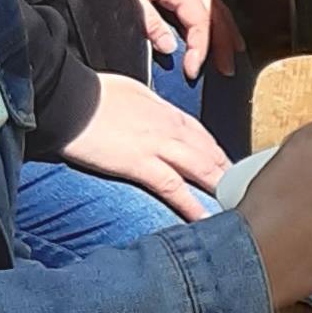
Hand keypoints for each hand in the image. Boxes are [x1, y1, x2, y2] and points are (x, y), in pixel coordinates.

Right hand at [62, 69, 230, 218]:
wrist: (69, 97)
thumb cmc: (92, 93)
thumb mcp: (129, 93)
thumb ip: (147, 106)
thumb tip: (149, 114)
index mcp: (166, 112)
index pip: (202, 135)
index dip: (217, 153)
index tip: (226, 168)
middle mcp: (170, 128)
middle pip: (209, 153)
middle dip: (228, 175)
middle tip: (242, 194)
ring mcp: (158, 146)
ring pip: (201, 169)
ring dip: (220, 190)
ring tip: (234, 209)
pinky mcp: (140, 164)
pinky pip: (173, 187)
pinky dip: (191, 205)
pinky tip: (204, 219)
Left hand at [120, 0, 233, 77]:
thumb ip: (147, 22)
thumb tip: (171, 46)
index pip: (199, 15)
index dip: (201, 45)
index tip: (193, 69)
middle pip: (213, 9)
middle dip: (223, 40)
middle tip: (226, 67)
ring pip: (212, 5)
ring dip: (224, 30)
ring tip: (231, 52)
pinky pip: (200, 3)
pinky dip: (212, 21)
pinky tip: (214, 34)